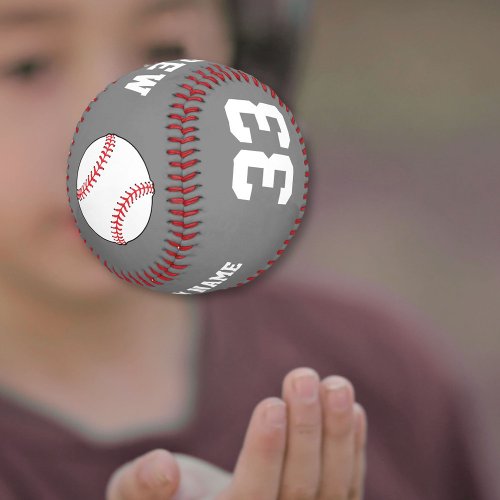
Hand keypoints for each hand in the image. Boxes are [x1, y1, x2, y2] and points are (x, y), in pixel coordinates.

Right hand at [106, 367, 367, 499]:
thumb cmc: (166, 499)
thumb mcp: (134, 495)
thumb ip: (140, 487)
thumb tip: (162, 469)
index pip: (252, 498)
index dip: (264, 454)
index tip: (271, 404)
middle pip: (299, 491)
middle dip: (305, 432)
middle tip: (304, 377)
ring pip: (332, 489)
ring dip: (337, 435)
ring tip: (336, 384)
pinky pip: (346, 489)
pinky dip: (352, 451)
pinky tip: (354, 410)